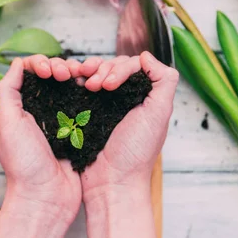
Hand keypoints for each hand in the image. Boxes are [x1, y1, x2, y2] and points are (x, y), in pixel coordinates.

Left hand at [0, 55, 82, 221]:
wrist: (46, 196)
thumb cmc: (24, 164)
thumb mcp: (7, 123)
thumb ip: (8, 90)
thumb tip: (18, 63)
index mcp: (19, 108)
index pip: (29, 73)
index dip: (40, 64)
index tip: (48, 71)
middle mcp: (39, 111)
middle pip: (52, 76)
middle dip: (60, 66)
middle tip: (66, 74)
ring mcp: (61, 120)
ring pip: (70, 86)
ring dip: (77, 76)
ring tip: (82, 77)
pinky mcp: (79, 130)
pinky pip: (85, 103)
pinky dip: (89, 91)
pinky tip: (93, 87)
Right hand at [79, 52, 178, 203]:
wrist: (109, 181)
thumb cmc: (135, 153)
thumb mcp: (159, 114)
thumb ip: (163, 81)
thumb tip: (147, 56)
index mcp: (145, 97)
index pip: (133, 66)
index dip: (120, 69)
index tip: (110, 86)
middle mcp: (126, 99)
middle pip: (114, 66)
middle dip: (104, 70)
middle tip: (96, 87)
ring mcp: (104, 105)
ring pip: (97, 73)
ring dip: (89, 72)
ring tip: (84, 84)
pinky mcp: (86, 113)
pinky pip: (81, 87)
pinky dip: (77, 80)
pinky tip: (73, 83)